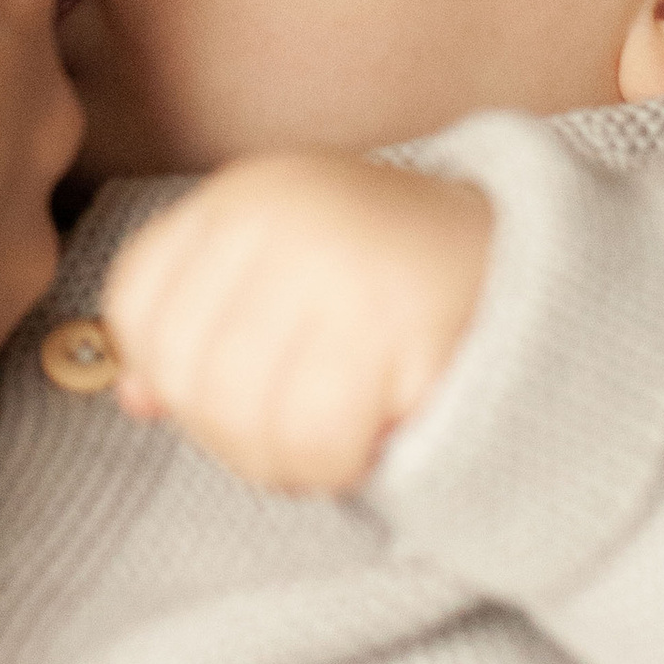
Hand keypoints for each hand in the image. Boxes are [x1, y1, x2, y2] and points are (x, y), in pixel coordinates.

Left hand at [101, 154, 492, 491]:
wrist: (529, 272)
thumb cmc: (386, 287)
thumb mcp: (281, 284)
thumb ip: (200, 330)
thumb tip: (133, 395)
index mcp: (240, 196)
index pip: (136, 306)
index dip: (167, 372)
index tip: (224, 390)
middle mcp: (278, 218)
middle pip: (183, 371)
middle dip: (229, 431)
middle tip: (290, 430)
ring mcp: (333, 266)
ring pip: (243, 414)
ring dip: (283, 458)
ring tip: (327, 438)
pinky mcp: (391, 324)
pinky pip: (313, 439)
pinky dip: (332, 466)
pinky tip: (365, 444)